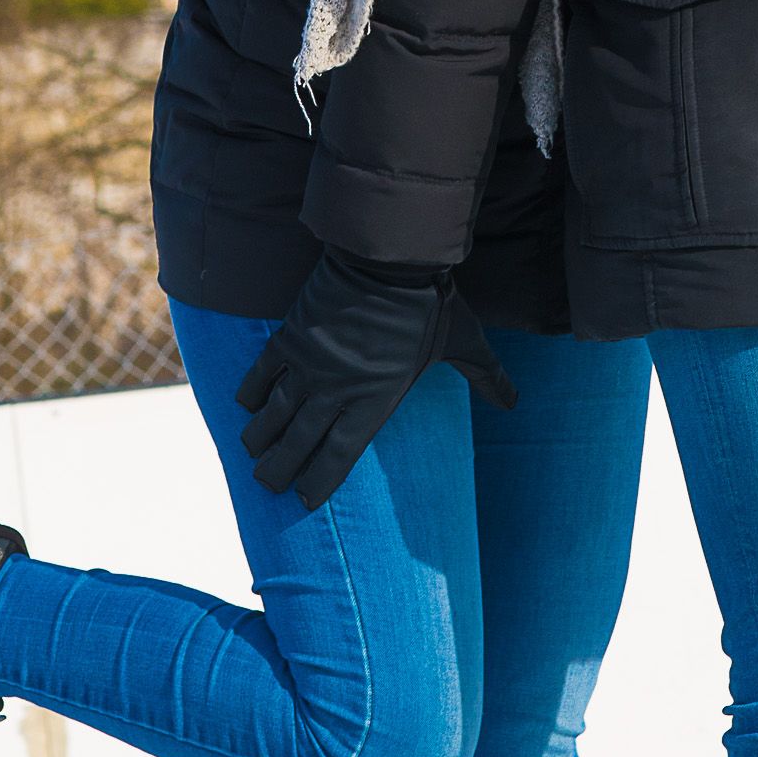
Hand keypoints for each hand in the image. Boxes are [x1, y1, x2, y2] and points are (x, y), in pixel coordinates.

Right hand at [236, 250, 516, 508]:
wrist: (389, 256)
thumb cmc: (431, 302)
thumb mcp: (466, 342)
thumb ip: (486, 377)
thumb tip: (514, 401)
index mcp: (377, 400)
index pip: (340, 455)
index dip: (318, 481)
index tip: (303, 500)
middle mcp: (337, 390)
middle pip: (298, 442)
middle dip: (277, 469)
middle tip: (265, 484)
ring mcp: (310, 364)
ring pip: (274, 412)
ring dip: (259, 436)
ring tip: (251, 453)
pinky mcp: (291, 335)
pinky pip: (263, 372)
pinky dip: (251, 390)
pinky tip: (244, 406)